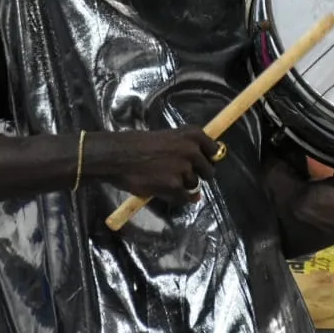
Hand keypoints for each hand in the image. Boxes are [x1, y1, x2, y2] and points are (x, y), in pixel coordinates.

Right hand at [94, 126, 219, 204]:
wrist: (118, 156)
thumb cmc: (138, 143)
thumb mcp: (166, 137)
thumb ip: (185, 148)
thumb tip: (199, 163)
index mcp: (192, 134)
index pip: (214, 150)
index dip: (208, 158)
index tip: (202, 163)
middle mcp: (192, 150)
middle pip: (209, 171)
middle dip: (198, 175)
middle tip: (183, 175)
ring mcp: (184, 169)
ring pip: (194, 185)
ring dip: (184, 186)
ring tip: (166, 180)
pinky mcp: (175, 186)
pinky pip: (185, 198)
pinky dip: (179, 198)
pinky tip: (167, 192)